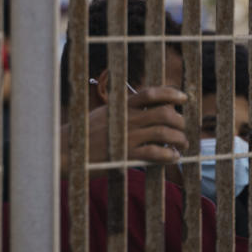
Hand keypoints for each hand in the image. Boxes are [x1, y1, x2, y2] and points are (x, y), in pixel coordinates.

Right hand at [61, 85, 188, 175]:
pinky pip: (155, 153)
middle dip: (180, 121)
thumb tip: (143, 106)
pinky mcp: (126, 155)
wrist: (67, 151)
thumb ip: (122, 109)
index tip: (184, 98)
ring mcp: (127, 137)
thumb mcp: (104, 114)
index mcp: (121, 106)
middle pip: (164, 113)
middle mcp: (127, 119)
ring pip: (164, 133)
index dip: (171, 93)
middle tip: (183, 130)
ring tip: (182, 145)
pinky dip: (169, 155)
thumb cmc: (85, 134)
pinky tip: (173, 158)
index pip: (150, 93)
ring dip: (179, 139)